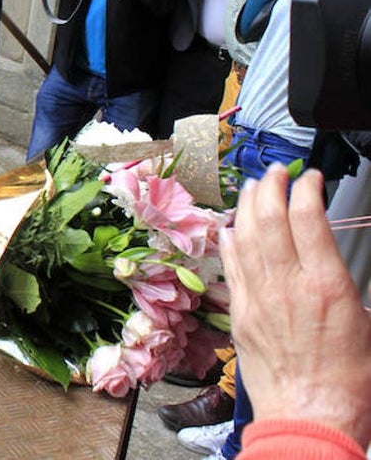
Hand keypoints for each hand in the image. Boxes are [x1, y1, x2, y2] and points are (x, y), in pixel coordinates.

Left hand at [221, 165, 370, 448]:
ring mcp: (259, 297)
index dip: (306, 189)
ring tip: (254, 188)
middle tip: (276, 173)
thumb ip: (344, 285)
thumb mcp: (365, 323)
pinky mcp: (240, 313)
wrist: (309, 416)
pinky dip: (231, 240)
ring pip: (246, 237)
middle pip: (271, 219)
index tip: (310, 178)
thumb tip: (331, 263)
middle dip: (272, 187)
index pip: (309, 219)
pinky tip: (233, 227)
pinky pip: (231, 265)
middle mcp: (288, 285)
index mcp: (327, 285)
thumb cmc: (346, 380)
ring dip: (249, 206)